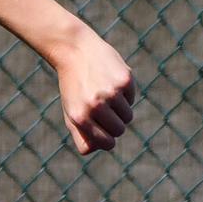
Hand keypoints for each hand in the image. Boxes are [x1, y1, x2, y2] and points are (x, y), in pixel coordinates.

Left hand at [54, 28, 136, 155]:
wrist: (76, 51)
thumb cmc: (73, 87)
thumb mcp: (71, 111)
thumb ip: (81, 135)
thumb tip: (95, 149)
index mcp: (80, 117)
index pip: (106, 143)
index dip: (108, 141)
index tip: (106, 135)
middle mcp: (95, 106)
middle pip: (119, 130)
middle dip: (115, 124)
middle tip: (104, 112)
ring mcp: (111, 93)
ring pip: (128, 116)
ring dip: (120, 110)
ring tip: (106, 95)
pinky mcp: (125, 80)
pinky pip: (131, 99)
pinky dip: (125, 95)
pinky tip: (110, 82)